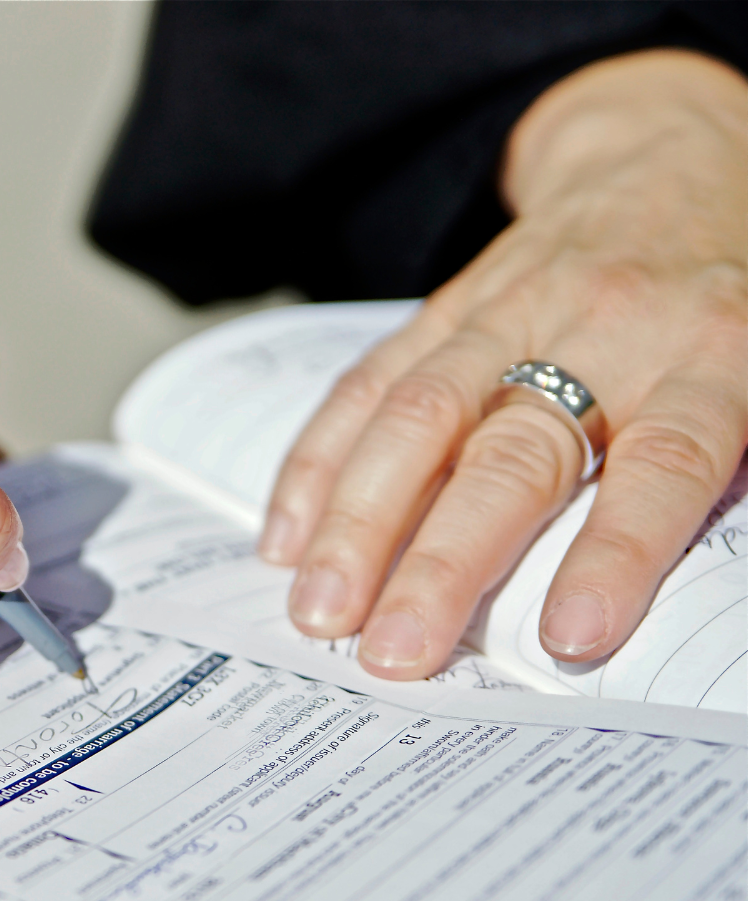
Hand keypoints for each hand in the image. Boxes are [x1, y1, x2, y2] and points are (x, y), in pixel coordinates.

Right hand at [259, 51, 747, 678]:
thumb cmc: (727, 291)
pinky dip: (322, 463)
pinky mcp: (445, 309)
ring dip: (359, 521)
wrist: (665, 156)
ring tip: (320, 609)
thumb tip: (677, 587)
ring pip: (421, 418)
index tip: (571, 636)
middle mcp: (602, 330)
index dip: (617, 549)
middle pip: (515, 453)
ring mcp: (510, 314)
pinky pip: (371, 383)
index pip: (666, 460)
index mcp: (714, 352)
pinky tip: (288, 537)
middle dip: (444, 560)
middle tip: (395, 653)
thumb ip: (718, 457)